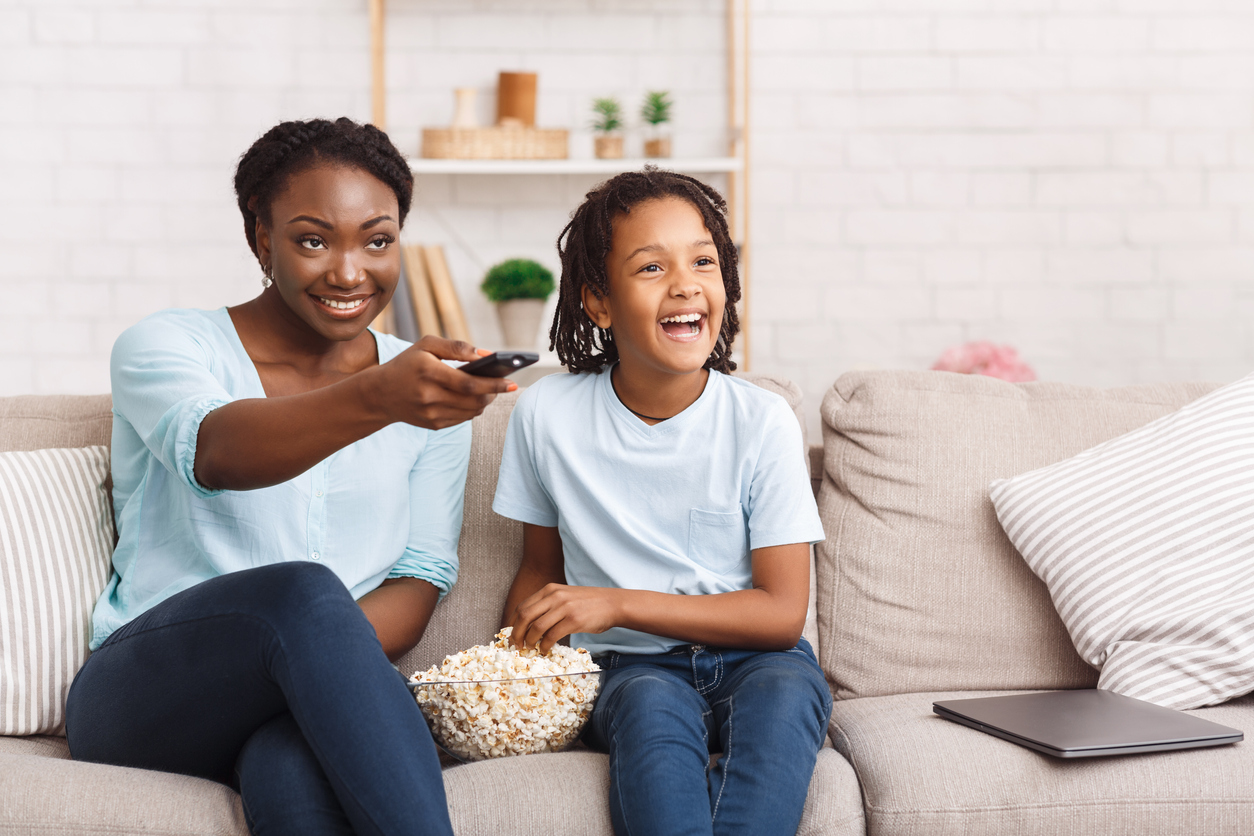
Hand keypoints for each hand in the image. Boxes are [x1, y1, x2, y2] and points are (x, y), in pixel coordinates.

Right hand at [377, 337, 514, 429]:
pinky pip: (463, 419)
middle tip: (504, 385)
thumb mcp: (426, 345)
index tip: (512, 382)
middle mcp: (429, 396)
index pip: (469, 383)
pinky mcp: (433, 425)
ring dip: (485, 402)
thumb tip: (486, 355)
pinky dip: (473, 409)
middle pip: (474, 400)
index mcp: (428, 372)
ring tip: (490, 390)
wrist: (381, 394)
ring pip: (471, 412)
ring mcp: (430, 413)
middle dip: (493, 393)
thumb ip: (457, 347)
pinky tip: (474, 400)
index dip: (493, 384)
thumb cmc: (408, 364)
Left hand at [509, 583, 621, 653]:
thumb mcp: (565, 596)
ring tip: (531, 649)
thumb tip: (529, 625)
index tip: (511, 635)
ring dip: (529, 641)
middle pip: (524, 616)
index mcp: (549, 590)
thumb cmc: (588, 603)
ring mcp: (564, 608)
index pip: (522, 606)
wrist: (612, 603)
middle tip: (516, 646)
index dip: (513, 623)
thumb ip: (548, 605)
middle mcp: (554, 596)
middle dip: (516, 634)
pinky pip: (551, 636)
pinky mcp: (573, 620)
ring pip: (535, 628)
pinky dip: (545, 646)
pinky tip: (545, 650)